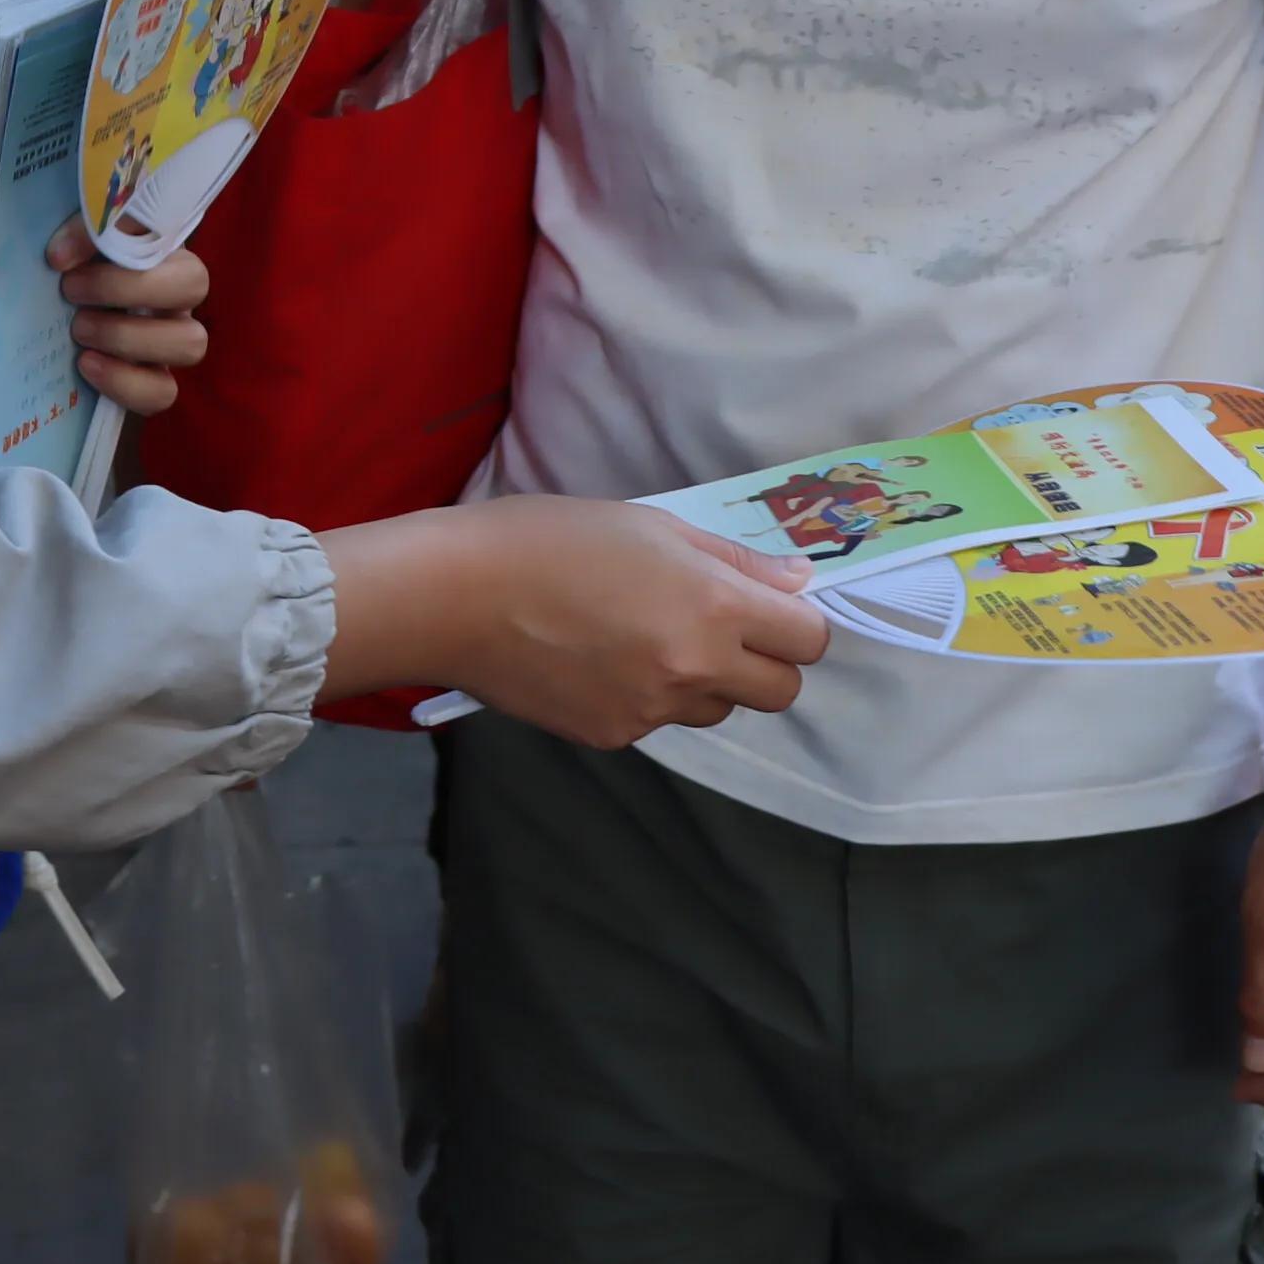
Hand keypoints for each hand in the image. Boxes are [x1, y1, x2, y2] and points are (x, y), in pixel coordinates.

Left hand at [51, 217, 207, 417]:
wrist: (65, 308)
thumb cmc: (78, 267)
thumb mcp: (80, 238)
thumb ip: (80, 233)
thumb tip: (61, 256)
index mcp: (167, 248)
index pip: (166, 232)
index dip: (121, 241)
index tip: (62, 261)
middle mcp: (180, 294)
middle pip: (194, 285)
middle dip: (126, 289)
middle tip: (71, 293)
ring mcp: (174, 340)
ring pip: (191, 343)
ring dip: (129, 337)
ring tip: (81, 332)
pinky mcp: (157, 381)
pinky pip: (163, 392)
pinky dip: (125, 382)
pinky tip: (88, 365)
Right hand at [319, 495, 827, 745]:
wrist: (456, 596)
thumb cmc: (551, 538)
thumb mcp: (652, 526)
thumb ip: (732, 561)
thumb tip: (799, 584)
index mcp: (712, 606)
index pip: (808, 639)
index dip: (796, 621)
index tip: (766, 605)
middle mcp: (694, 668)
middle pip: (780, 691)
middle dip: (764, 660)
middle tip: (717, 626)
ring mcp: (653, 711)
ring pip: (718, 709)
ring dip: (706, 681)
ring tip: (646, 638)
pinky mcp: (613, 737)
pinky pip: (660, 721)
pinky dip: (648, 696)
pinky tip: (600, 660)